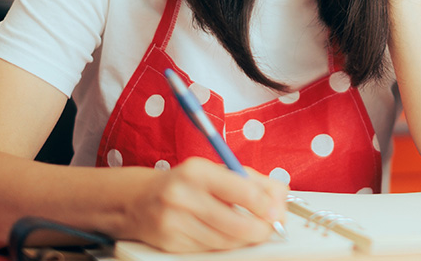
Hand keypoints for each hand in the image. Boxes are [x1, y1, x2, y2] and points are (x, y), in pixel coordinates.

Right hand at [121, 158, 287, 251]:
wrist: (140, 200)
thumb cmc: (186, 183)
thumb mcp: (217, 171)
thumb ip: (252, 181)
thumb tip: (280, 199)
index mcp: (197, 171)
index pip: (243, 191)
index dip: (266, 206)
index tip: (277, 212)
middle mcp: (182, 195)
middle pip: (237, 224)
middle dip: (261, 230)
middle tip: (269, 228)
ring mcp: (174, 221)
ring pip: (226, 242)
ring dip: (244, 239)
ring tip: (248, 230)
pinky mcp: (170, 242)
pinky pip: (209, 249)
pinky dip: (223, 245)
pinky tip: (224, 234)